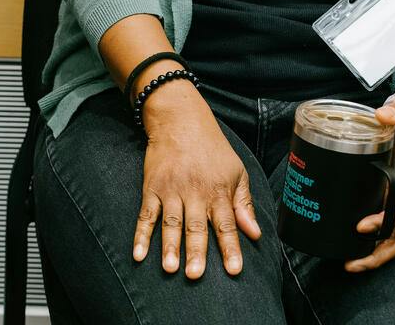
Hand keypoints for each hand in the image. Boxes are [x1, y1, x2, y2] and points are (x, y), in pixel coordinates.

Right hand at [134, 81, 260, 278]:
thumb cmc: (212, 149)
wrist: (180, 120)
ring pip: (171, 223)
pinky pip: (146, 215)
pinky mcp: (152, 187)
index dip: (231, 248)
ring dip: (169, 246)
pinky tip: (138, 254)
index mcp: (219, 191)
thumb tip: (255, 233)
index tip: (234, 270)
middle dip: (196, 252)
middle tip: (195, 274)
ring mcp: (172, 190)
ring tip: (169, 269)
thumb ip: (244, 204)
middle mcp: (195, 192)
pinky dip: (141, 235)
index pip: (227, 224)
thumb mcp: (236, 172)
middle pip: (196, 227)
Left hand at [346, 102, 394, 271]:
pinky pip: (382, 228)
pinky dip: (369, 242)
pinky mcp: (387, 201)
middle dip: (379, 255)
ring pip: (392, 239)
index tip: (362, 226)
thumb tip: (383, 114)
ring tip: (349, 264)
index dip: (384, 221)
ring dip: (373, 255)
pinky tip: (349, 245)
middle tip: (353, 264)